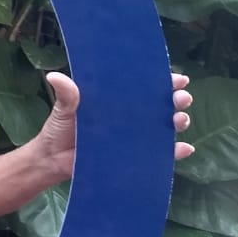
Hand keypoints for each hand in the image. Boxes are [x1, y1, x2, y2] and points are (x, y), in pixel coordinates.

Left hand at [35, 71, 193, 172]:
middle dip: (176, 100)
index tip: (178, 78)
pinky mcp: (132, 156)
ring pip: (164, 127)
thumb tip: (54, 77)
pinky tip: (184, 148)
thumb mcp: (63, 109)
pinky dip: (175, 152)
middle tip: (181, 99)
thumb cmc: (59, 130)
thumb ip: (66, 94)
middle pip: (160, 105)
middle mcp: (129, 117)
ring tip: (179, 120)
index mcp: (116, 100)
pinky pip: (159, 154)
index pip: (144, 87)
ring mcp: (133, 136)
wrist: (53, 160)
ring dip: (178, 122)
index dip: (164, 82)